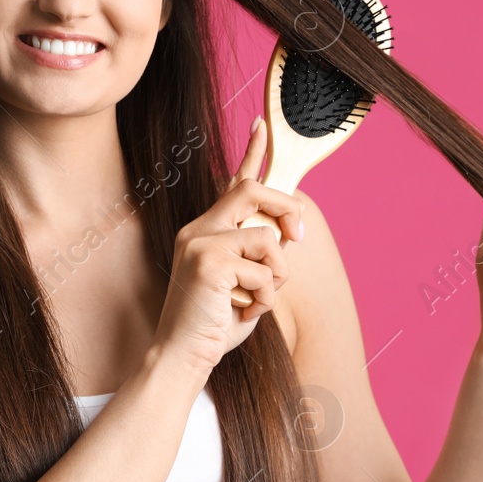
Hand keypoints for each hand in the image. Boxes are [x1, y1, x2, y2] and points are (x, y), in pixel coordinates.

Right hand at [152, 117, 305, 374]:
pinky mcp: (209, 263)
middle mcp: (199, 230)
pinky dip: (266, 299)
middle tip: (299, 238)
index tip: (262, 125)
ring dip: (277, 276)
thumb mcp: (243, 284)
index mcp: (206, 232)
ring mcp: (201, 244)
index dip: (252, 153)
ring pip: (267, 239)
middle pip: (253, 191)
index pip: (233, 184)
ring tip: (257, 301)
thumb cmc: (213, 325)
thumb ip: (259, 256)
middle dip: (287, 209)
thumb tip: (287, 233)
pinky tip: (244, 314)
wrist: (183, 356)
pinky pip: (265, 272)